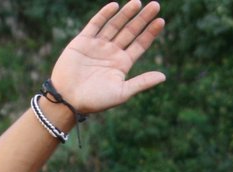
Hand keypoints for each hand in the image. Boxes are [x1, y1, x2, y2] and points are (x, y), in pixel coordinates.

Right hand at [50, 2, 166, 115]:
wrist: (69, 99)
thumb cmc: (96, 100)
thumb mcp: (122, 92)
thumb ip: (142, 82)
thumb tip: (164, 76)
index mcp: (122, 64)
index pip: (140, 44)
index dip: (150, 33)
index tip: (161, 21)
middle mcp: (112, 52)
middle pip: (130, 31)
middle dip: (142, 19)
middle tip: (156, 5)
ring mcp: (97, 45)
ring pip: (115, 25)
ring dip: (126, 14)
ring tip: (137, 2)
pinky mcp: (82, 41)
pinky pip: (95, 24)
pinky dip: (104, 15)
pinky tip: (115, 6)